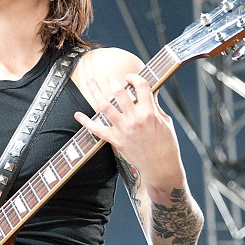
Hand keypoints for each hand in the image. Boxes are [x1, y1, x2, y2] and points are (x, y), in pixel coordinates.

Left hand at [75, 72, 182, 192]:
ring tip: (91, 82)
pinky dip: (86, 122)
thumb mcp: (165, 121)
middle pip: (119, 93)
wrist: (161, 167)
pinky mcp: (116, 141)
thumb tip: (151, 89)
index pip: (141, 86)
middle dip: (113, 80)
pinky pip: (97, 130)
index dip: (135, 77)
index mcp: (149, 112)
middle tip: (110, 76)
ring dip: (96, 92)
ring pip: (105, 107)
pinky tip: (77, 115)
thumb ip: (155, 105)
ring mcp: (123, 130)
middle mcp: (135, 119)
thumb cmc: (166, 144)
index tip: (131, 77)